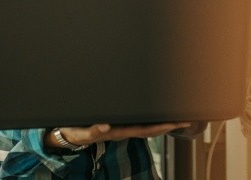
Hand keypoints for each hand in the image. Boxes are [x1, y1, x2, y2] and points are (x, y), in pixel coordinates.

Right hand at [45, 122, 190, 148]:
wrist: (65, 134)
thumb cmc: (74, 131)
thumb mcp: (80, 132)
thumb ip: (92, 131)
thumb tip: (105, 127)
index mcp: (116, 131)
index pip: (143, 130)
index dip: (160, 127)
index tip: (174, 122)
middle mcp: (121, 130)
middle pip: (150, 129)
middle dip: (168, 125)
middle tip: (185, 119)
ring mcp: (120, 127)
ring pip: (145, 126)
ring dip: (162, 122)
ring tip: (177, 117)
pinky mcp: (116, 123)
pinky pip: (137, 122)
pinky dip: (150, 120)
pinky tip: (158, 116)